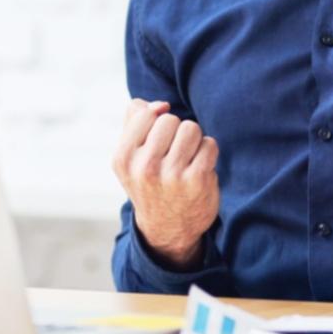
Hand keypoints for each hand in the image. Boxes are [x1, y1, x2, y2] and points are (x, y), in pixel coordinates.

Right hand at [111, 98, 219, 269]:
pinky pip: (209, 143)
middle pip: (169, 120)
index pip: (145, 113)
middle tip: (172, 152)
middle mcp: (144, 167)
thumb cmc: (149, 182)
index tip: (156, 140)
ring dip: (193, 140)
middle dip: (175, 131)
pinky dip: (207, 152)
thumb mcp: (129, 157)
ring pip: (191, 128)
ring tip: (186, 157)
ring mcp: (171, 175)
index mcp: (123, 158)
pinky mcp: (197, 180)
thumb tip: (159, 105)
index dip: (155, 121)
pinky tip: (199, 167)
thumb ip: (135, 122)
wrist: (168, 228)